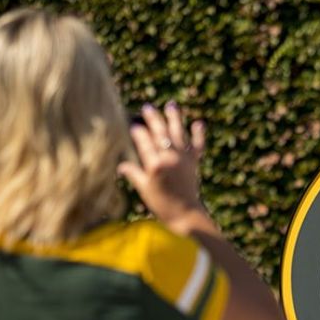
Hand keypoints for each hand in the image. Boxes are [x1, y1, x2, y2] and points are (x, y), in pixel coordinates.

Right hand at [117, 102, 208, 234]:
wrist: (186, 215)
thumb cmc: (161, 205)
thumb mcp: (144, 189)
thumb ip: (134, 174)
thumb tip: (120, 165)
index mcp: (155, 165)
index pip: (144, 141)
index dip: (138, 131)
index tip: (133, 124)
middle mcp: (170, 158)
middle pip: (160, 132)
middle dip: (153, 118)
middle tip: (147, 107)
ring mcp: (184, 158)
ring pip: (178, 132)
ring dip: (175, 117)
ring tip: (171, 104)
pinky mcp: (194, 162)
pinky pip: (198, 144)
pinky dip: (199, 133)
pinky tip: (198, 122)